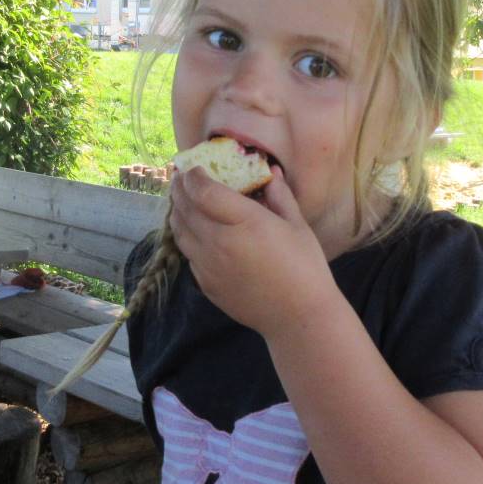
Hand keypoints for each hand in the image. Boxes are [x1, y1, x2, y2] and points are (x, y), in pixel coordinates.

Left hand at [168, 165, 341, 339]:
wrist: (298, 316)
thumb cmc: (305, 267)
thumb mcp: (297, 225)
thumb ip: (280, 195)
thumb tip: (271, 171)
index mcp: (243, 222)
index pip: (202, 190)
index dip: (192, 175)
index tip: (192, 166)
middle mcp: (218, 242)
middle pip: (184, 208)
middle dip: (179, 189)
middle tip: (180, 176)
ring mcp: (208, 266)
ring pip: (180, 233)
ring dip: (178, 212)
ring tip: (182, 201)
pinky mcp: (206, 285)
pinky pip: (189, 255)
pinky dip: (187, 238)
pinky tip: (197, 233)